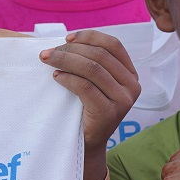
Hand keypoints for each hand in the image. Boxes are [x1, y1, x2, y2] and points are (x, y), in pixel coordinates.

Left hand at [41, 30, 140, 179]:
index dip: (90, 37)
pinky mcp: (110, 112)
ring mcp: (124, 100)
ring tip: (47, 61)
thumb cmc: (84, 109)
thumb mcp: (92, 82)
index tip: (67, 38)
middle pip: (100, 55)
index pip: (113, 45)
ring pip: (93, 69)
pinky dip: (68, 78)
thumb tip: (65, 40)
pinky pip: (86, 87)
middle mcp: (132, 85)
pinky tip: (56, 77)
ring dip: (65, 60)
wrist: (86, 143)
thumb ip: (88, 62)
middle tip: (47, 53)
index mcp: (130, 73)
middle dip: (70, 50)